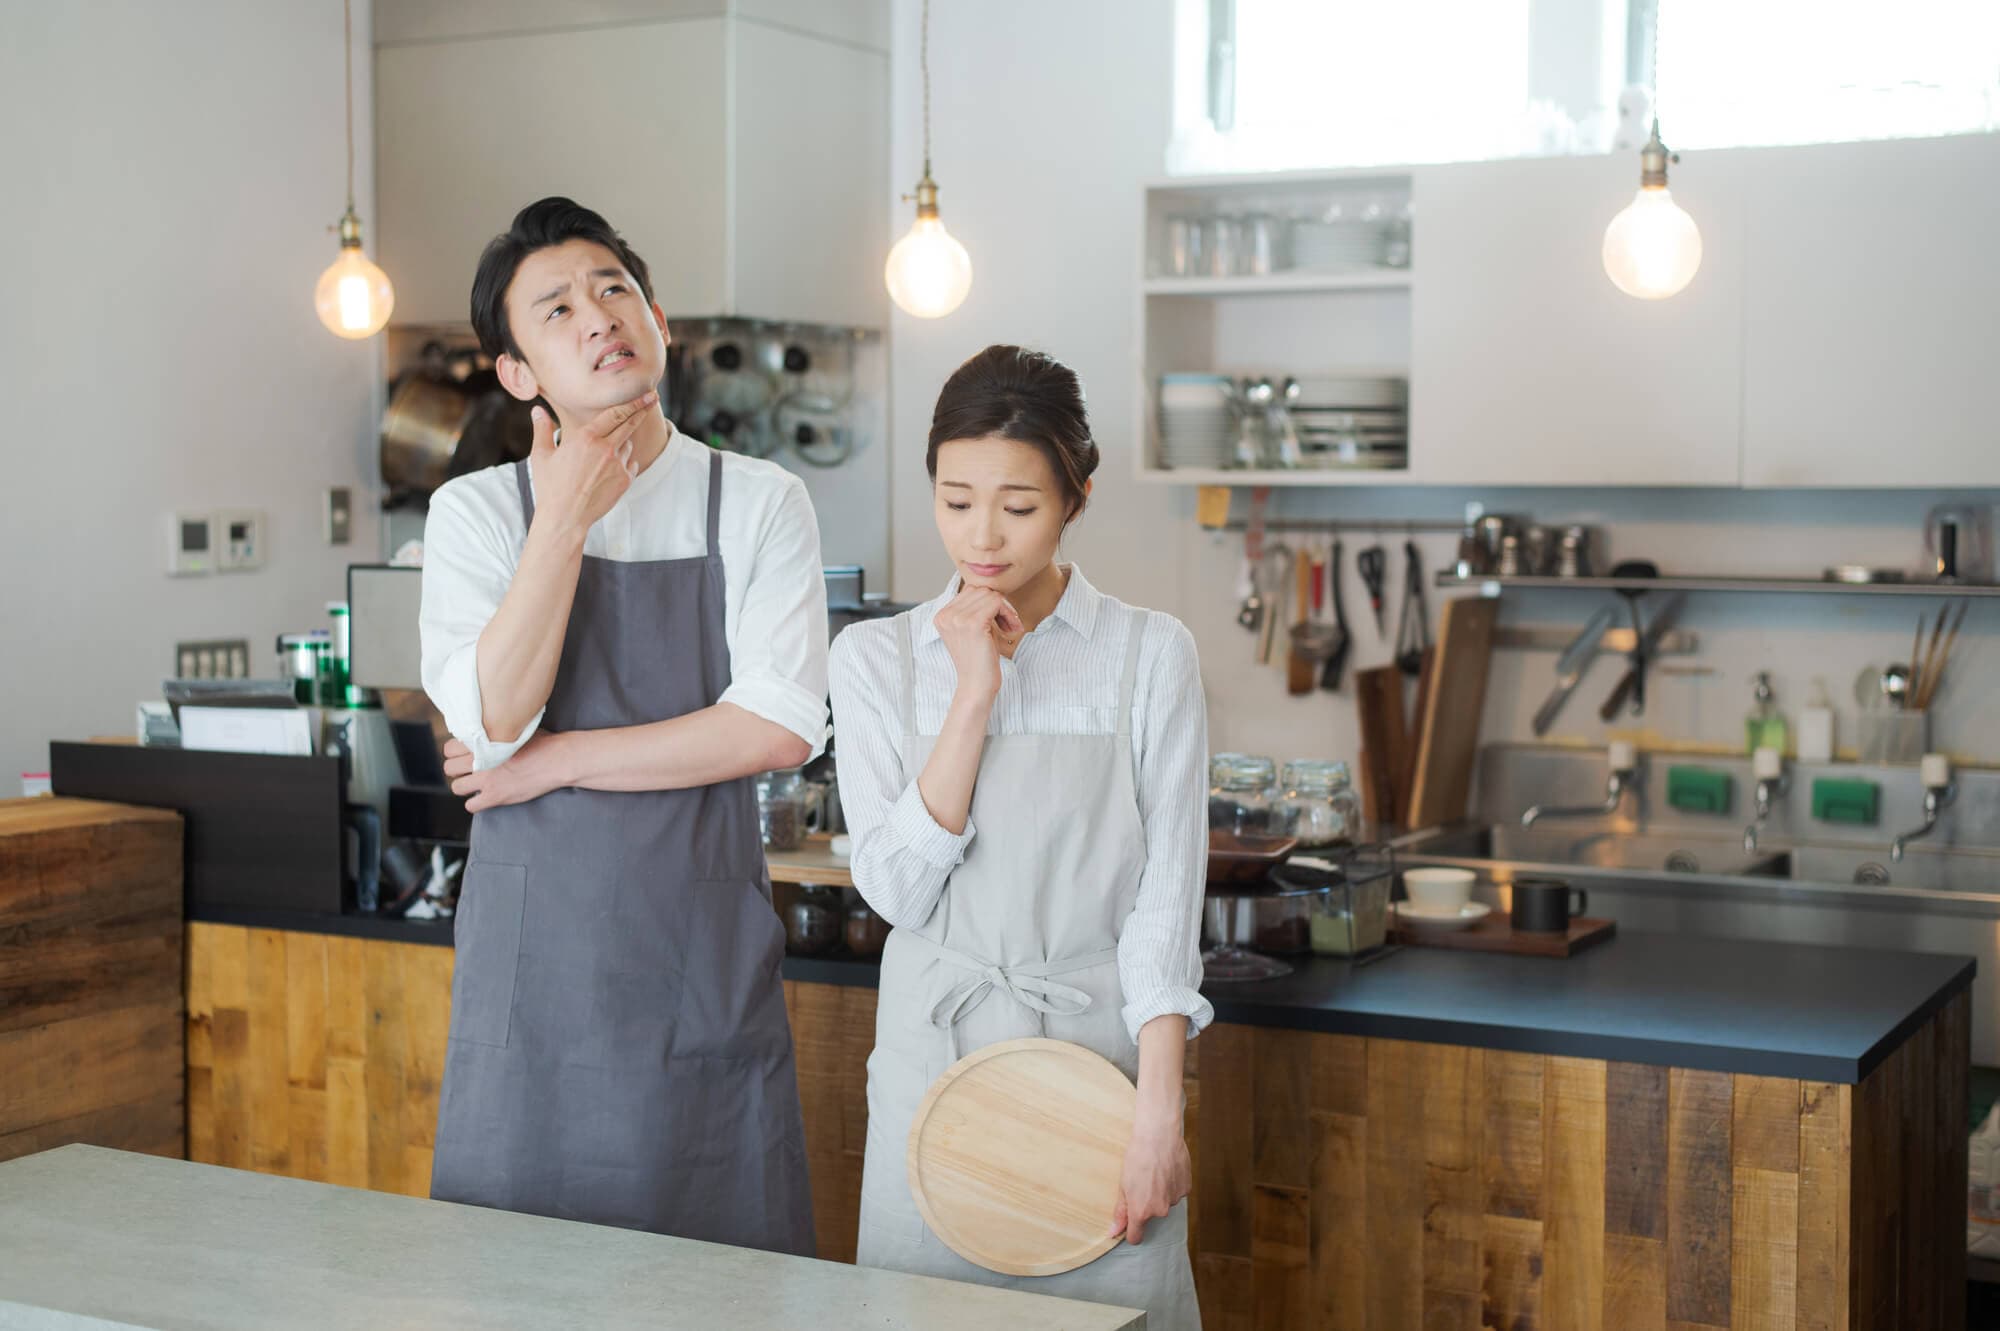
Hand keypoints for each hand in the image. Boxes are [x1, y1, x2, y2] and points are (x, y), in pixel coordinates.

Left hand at [444, 732, 566, 812]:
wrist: (558, 760)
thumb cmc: (542, 743)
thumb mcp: (514, 729)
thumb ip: (495, 732)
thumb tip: (485, 733)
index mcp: (484, 741)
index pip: (449, 748)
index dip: (455, 752)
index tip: (463, 755)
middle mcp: (481, 759)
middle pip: (449, 768)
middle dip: (457, 769)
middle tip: (469, 770)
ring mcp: (487, 779)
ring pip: (456, 787)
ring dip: (464, 786)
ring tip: (476, 785)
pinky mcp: (496, 796)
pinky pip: (471, 805)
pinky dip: (475, 803)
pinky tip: (485, 797)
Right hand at [529, 391, 657, 537]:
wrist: (565, 518)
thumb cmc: (550, 487)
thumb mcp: (542, 456)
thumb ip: (542, 429)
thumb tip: (537, 411)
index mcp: (586, 438)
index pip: (615, 413)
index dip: (633, 402)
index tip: (646, 394)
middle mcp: (606, 449)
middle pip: (629, 423)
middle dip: (642, 409)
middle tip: (653, 399)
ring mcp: (618, 466)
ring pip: (627, 445)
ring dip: (623, 442)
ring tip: (606, 453)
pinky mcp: (625, 481)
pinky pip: (631, 464)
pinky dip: (625, 463)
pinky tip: (610, 469)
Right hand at [931, 586, 1022, 701]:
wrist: (976, 686)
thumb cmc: (978, 660)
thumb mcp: (970, 630)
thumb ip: (973, 609)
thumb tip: (990, 588)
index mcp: (941, 615)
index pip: (970, 590)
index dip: (989, 602)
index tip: (999, 621)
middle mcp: (946, 614)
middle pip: (981, 590)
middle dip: (999, 604)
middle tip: (1007, 625)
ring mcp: (957, 618)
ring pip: (991, 594)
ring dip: (1006, 609)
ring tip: (1009, 628)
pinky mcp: (972, 623)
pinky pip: (997, 602)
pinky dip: (1009, 613)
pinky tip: (1011, 629)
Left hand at [1108, 1121, 1189, 1244]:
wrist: (1158, 1136)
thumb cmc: (1137, 1157)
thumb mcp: (1123, 1185)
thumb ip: (1120, 1212)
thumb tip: (1113, 1232)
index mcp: (1141, 1211)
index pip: (1136, 1237)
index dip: (1131, 1231)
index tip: (1130, 1224)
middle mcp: (1160, 1210)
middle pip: (1152, 1216)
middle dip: (1147, 1204)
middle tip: (1143, 1182)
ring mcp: (1174, 1200)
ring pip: (1165, 1202)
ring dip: (1160, 1193)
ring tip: (1155, 1172)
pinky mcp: (1186, 1188)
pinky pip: (1176, 1192)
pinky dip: (1172, 1185)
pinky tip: (1167, 1169)